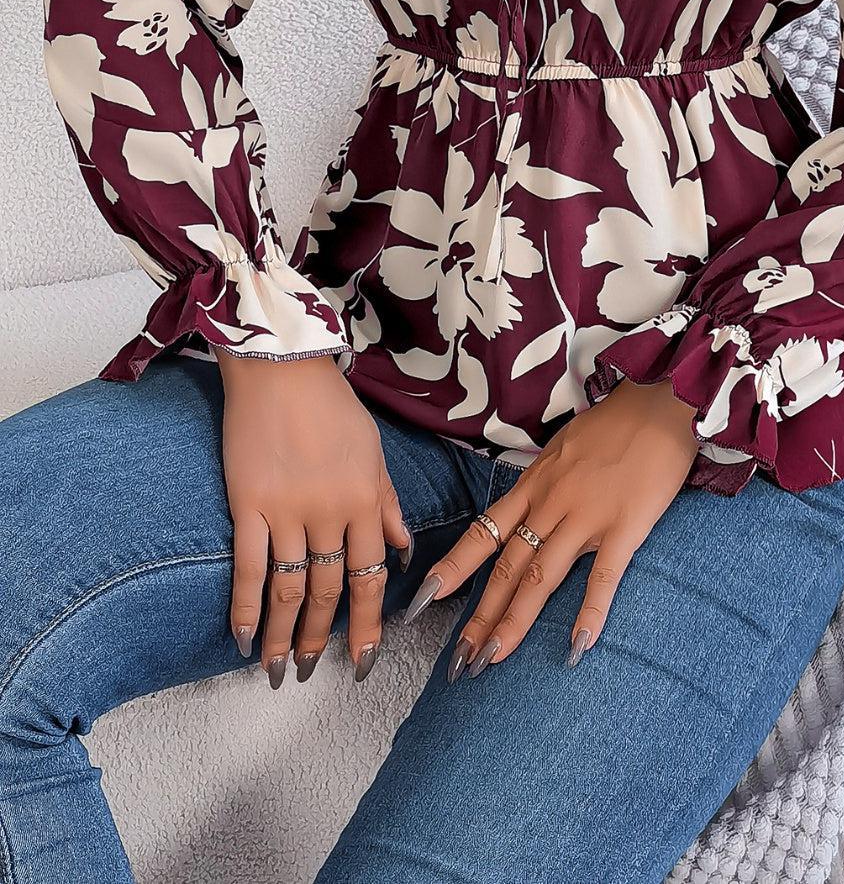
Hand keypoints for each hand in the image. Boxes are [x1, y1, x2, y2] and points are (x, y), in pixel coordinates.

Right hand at [218, 351, 411, 687]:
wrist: (282, 367)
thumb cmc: (331, 404)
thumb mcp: (373, 451)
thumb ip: (387, 504)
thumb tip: (402, 550)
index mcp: (366, 500)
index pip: (371, 576)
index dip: (368, 624)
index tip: (364, 660)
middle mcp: (331, 512)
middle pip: (329, 590)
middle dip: (320, 639)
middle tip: (311, 674)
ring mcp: (288, 510)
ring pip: (289, 587)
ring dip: (283, 635)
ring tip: (277, 670)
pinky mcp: (248, 502)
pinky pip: (248, 565)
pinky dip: (245, 606)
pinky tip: (243, 637)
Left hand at [403, 378, 698, 677]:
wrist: (660, 401)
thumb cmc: (615, 424)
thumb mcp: (563, 448)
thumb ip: (544, 483)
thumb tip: (526, 511)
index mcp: (534, 484)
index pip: (483, 533)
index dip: (453, 569)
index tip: (423, 599)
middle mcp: (551, 504)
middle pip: (507, 567)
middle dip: (479, 616)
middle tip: (459, 660)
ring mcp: (587, 517)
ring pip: (541, 577)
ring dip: (514, 622)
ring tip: (492, 660)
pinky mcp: (625, 527)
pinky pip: (603, 577)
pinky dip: (590, 613)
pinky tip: (578, 646)